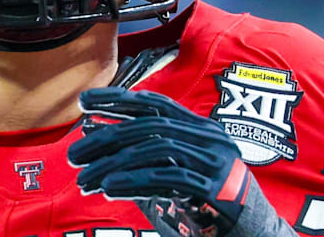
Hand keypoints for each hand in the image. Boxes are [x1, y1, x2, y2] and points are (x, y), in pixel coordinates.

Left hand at [68, 88, 250, 236]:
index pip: (154, 102)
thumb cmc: (205, 202)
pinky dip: (135, 181)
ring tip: (85, 179)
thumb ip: (142, 157)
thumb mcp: (173, 172)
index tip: (84, 101)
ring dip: (114, 164)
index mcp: (199, 127)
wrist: (250, 233)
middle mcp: (209, 137)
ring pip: (156, 149)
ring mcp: (215, 161)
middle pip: (150, 126)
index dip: (117, 99)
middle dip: (106, 138)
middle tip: (73, 155)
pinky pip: (169, 177)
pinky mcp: (216, 188)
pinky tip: (109, 188)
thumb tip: (95, 139)